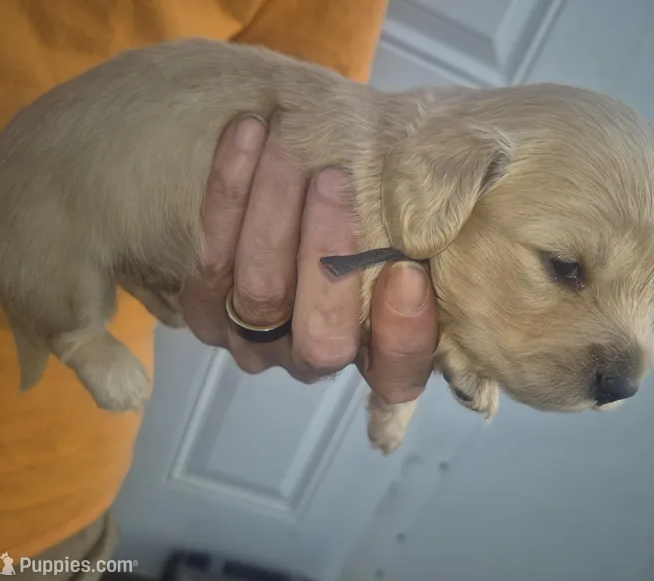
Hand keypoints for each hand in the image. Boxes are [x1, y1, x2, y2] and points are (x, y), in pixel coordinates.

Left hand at [181, 114, 437, 402]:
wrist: (304, 182)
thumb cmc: (376, 201)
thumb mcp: (416, 214)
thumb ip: (432, 222)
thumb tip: (450, 188)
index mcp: (377, 357)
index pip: (397, 374)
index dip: (402, 336)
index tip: (409, 275)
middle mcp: (314, 360)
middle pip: (321, 337)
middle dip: (326, 258)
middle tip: (333, 181)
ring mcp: (254, 342)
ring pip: (260, 293)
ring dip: (272, 212)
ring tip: (286, 141)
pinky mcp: (203, 310)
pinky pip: (210, 260)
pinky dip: (229, 193)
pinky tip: (248, 134)